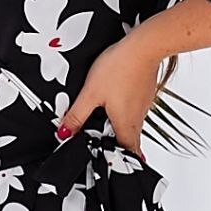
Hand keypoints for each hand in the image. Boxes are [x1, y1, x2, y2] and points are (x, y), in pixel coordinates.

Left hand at [54, 34, 161, 159]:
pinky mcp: (146, 92)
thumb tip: (64, 133)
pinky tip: (116, 99)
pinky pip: (135, 108)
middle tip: (104, 145)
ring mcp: (144, 104)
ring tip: (105, 122)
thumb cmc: (120, 68)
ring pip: (132, 123)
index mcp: (125, 124)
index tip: (111, 164)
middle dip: (118, 145)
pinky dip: (126, 110)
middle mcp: (138, 117)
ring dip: (121, 127)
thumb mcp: (90, 93)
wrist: (143, 47)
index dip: (118, 161)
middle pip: (129, 140)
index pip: (125, 153)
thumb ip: (76, 115)